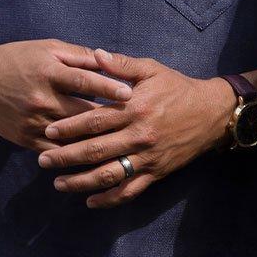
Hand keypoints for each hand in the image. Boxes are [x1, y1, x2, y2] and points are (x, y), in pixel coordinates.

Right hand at [0, 40, 131, 150]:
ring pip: (68, 136)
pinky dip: (71, 153)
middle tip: (132, 124)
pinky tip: (88, 156)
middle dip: (107, 119)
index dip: (108, 88)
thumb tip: (107, 60)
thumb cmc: (16, 59)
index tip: (130, 95)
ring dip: (92, 141)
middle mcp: (41, 99)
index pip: (84, 81)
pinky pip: (52, 149)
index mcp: (49, 72)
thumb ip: (78, 55)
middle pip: (80, 113)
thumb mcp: (47, 48)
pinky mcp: (23, 137)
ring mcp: (31, 121)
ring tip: (116, 145)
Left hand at [36, 52, 235, 206]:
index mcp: (135, 108)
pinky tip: (89, 201)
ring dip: (79, 182)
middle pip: (94, 150)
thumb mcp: (152, 70)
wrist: (213, 112)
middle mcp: (138, 135)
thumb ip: (121, 65)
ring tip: (58, 184)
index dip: (69, 127)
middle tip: (42, 160)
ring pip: (107, 175)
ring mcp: (146, 157)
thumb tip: (94, 55)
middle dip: (64, 157)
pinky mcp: (155, 173)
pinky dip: (108, 199)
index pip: (94, 120)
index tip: (48, 131)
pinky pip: (128, 191)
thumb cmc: (178, 88)